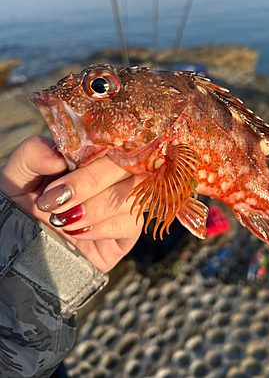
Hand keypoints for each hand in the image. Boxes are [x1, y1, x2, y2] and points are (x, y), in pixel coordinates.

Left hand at [0, 136, 144, 271]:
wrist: (21, 250)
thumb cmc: (22, 207)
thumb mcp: (17, 175)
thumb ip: (32, 154)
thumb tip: (57, 156)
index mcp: (93, 153)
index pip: (113, 137)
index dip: (94, 149)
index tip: (62, 166)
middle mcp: (113, 174)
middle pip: (127, 164)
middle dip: (90, 182)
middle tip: (56, 200)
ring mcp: (124, 202)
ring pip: (131, 194)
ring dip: (95, 207)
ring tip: (63, 219)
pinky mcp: (127, 232)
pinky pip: (131, 223)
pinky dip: (102, 227)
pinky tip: (79, 233)